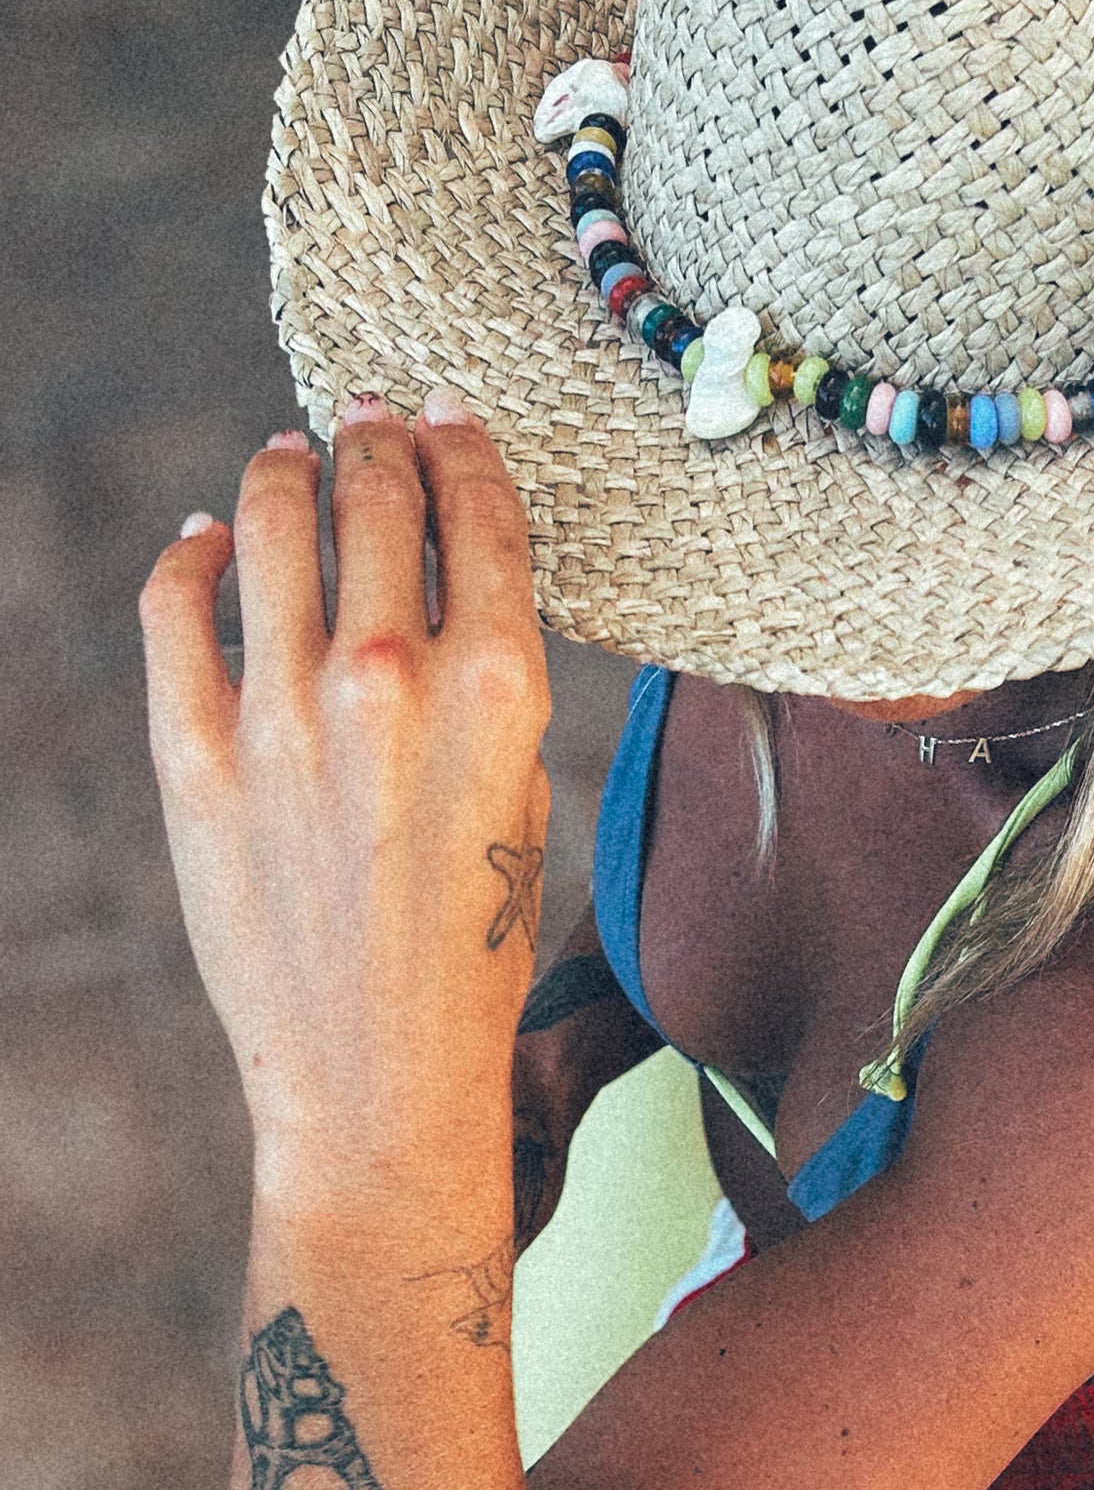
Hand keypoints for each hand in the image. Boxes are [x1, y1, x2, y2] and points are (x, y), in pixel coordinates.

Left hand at [141, 393, 551, 1197]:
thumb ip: (488, 685)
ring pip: (268, 525)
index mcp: (500, 689)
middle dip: (371, 438)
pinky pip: (176, 608)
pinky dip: (189, 555)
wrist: (382, 1075)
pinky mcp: (196, 755)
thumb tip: (441, 585)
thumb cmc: (474, 948)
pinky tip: (203, 543)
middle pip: (374, 495)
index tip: (443, 414)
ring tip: (287, 457)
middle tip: (366, 417)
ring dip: (281, 471)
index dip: (459, 443)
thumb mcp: (522, 798)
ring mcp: (282, 713)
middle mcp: (391, 680)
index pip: (477, 511)